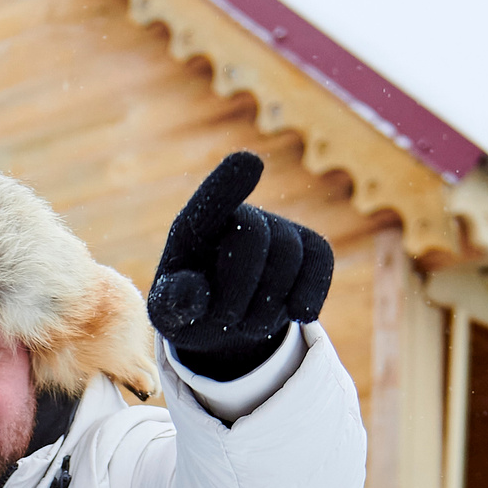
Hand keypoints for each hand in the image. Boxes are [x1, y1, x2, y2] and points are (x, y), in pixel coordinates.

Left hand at [148, 151, 334, 381]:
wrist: (223, 321)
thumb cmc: (188, 308)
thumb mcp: (167, 312)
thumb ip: (172, 302)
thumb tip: (193, 293)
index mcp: (195, 226)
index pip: (211, 199)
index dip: (230, 182)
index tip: (251, 162)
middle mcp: (238, 216)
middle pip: (253, 233)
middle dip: (240, 287)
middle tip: (226, 319)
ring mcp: (276, 228)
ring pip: (289, 253)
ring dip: (269, 304)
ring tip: (247, 326)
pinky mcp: (307, 247)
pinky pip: (320, 259)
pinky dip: (310, 292)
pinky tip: (300, 314)